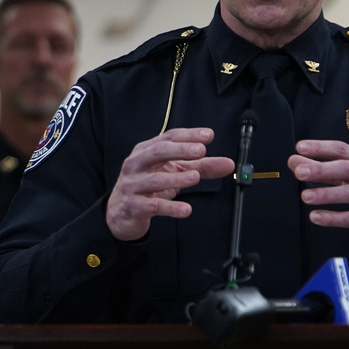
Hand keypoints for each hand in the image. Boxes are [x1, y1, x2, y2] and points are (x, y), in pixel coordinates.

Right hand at [106, 127, 234, 240]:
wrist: (120, 213)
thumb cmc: (148, 187)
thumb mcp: (175, 173)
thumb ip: (201, 167)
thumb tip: (228, 164)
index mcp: (147, 150)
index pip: (169, 137)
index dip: (189, 135)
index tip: (208, 135)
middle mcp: (137, 163)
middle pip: (159, 151)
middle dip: (180, 150)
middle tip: (201, 151)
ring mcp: (133, 184)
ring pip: (155, 179)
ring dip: (177, 178)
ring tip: (195, 177)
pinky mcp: (133, 205)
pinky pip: (153, 206)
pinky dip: (171, 208)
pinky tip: (186, 210)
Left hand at [288, 139, 348, 245]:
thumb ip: (327, 170)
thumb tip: (296, 162)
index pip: (342, 150)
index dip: (321, 147)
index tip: (301, 148)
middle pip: (346, 168)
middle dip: (322, 169)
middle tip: (299, 172)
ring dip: (326, 194)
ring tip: (305, 196)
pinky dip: (333, 218)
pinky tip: (317, 217)